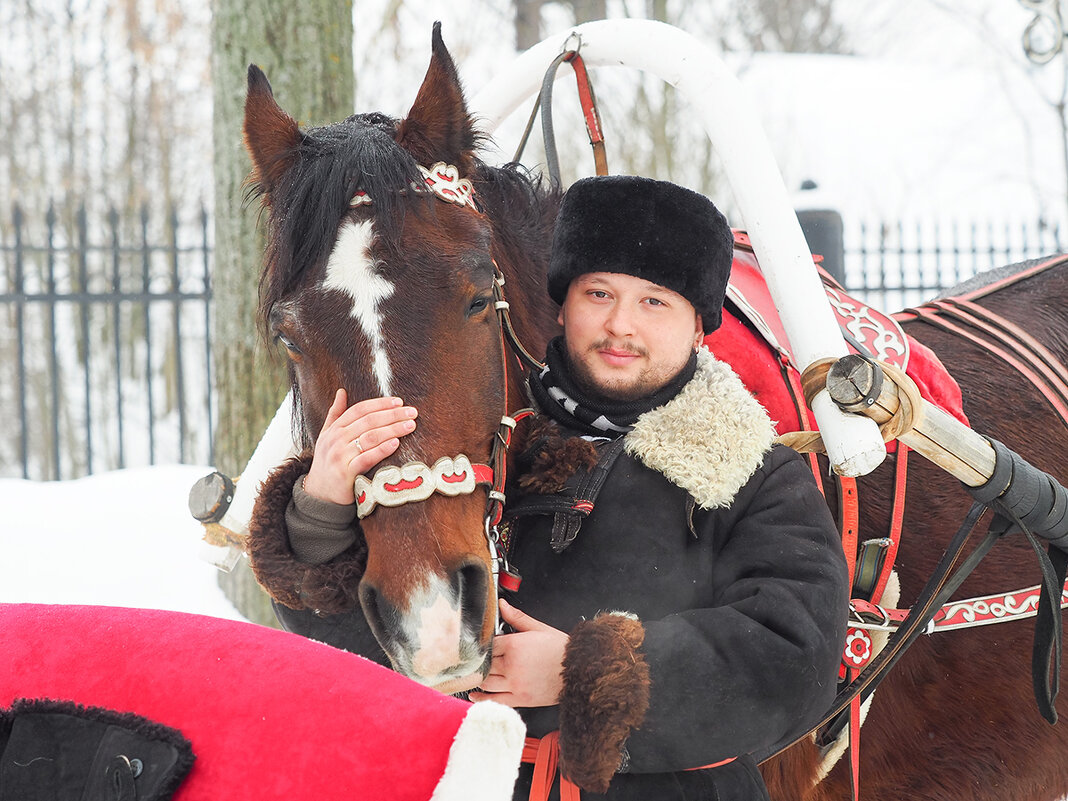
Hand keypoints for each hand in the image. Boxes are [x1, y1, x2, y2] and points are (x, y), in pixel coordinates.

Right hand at [302, 389, 417, 504]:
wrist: (319, 494)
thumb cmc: (327, 463)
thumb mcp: (327, 436)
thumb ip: (335, 414)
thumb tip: (341, 392)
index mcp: (335, 429)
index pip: (360, 409)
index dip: (380, 404)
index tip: (399, 402)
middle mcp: (336, 440)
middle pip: (368, 421)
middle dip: (392, 415)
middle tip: (412, 412)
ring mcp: (340, 456)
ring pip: (370, 438)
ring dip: (392, 429)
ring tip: (410, 425)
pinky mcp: (346, 473)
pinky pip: (367, 459)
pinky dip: (382, 450)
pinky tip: (396, 443)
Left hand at [468, 599, 567, 707]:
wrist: (580, 670)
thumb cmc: (562, 650)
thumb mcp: (539, 628)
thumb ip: (517, 617)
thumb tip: (502, 605)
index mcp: (514, 645)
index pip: (488, 645)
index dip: (485, 645)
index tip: (485, 646)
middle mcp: (512, 665)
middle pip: (484, 664)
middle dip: (481, 662)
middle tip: (479, 661)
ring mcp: (515, 684)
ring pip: (485, 682)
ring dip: (478, 679)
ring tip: (475, 676)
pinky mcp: (520, 699)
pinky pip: (494, 700)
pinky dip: (481, 699)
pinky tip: (475, 695)